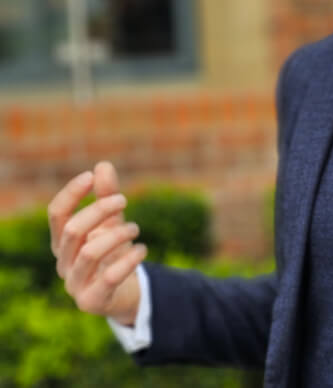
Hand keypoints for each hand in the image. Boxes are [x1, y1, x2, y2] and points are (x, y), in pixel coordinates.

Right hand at [48, 161, 146, 324]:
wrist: (125, 292)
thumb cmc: (113, 251)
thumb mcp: (112, 221)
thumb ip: (107, 195)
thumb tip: (102, 165)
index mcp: (64, 241)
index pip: (56, 214)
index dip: (70, 193)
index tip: (90, 176)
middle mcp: (64, 262)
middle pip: (72, 229)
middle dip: (99, 210)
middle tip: (124, 200)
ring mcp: (75, 283)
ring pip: (89, 253)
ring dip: (117, 234)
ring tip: (135, 228)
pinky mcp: (92, 301)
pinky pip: (109, 277)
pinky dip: (129, 259)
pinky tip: (142, 249)